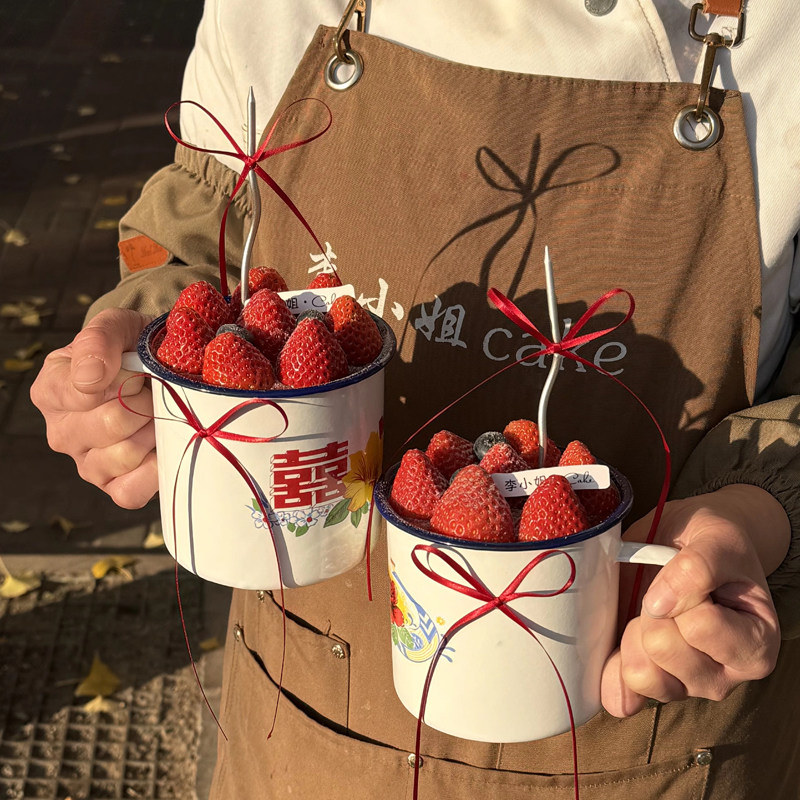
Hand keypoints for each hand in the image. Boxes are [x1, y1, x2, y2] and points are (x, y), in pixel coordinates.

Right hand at [30, 308, 157, 508]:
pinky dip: (154, 471)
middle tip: (154, 392)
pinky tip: (163, 448)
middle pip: (109, 425)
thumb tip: (90, 379)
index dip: (123, 380)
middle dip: (145, 404)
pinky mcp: (114, 488)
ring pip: (123, 457)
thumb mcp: (119, 327)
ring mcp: (87, 464)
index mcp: (52, 390)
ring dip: (154, 432)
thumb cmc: (136, 350)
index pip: (81, 393)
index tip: (137, 369)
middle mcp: (62, 431)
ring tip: (160, 415)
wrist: (164, 373)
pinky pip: (129, 492)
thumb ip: (99, 339)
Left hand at [600, 484, 788, 716]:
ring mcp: (687, 687)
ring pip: (640, 673)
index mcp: (756, 645)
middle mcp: (725, 676)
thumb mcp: (716, 540)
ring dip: (633, 632)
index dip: (679, 591)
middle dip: (652, 610)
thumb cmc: (713, 546)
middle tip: (666, 592)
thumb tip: (658, 604)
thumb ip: (696, 568)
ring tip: (651, 612)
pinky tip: (619, 641)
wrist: (692, 545)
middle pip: (661, 647)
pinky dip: (611, 668)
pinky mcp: (652, 690)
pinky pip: (621, 696)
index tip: (690, 574)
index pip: (698, 626)